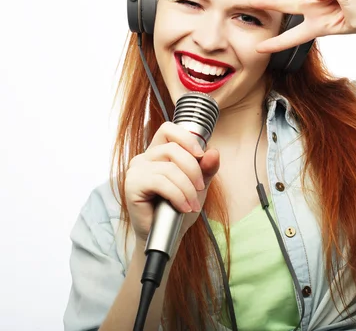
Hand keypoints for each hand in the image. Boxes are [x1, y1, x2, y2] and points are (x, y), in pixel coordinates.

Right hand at [124, 121, 219, 247]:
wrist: (165, 236)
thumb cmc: (178, 208)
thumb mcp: (198, 185)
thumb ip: (206, 168)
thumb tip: (214, 152)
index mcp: (158, 152)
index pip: (169, 129)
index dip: (187, 138)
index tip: (201, 154)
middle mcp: (144, 157)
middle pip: (173, 149)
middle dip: (193, 170)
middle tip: (200, 188)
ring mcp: (136, 170)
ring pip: (169, 168)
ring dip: (187, 188)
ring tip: (193, 204)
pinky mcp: (132, 185)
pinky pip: (161, 182)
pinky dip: (177, 195)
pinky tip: (183, 207)